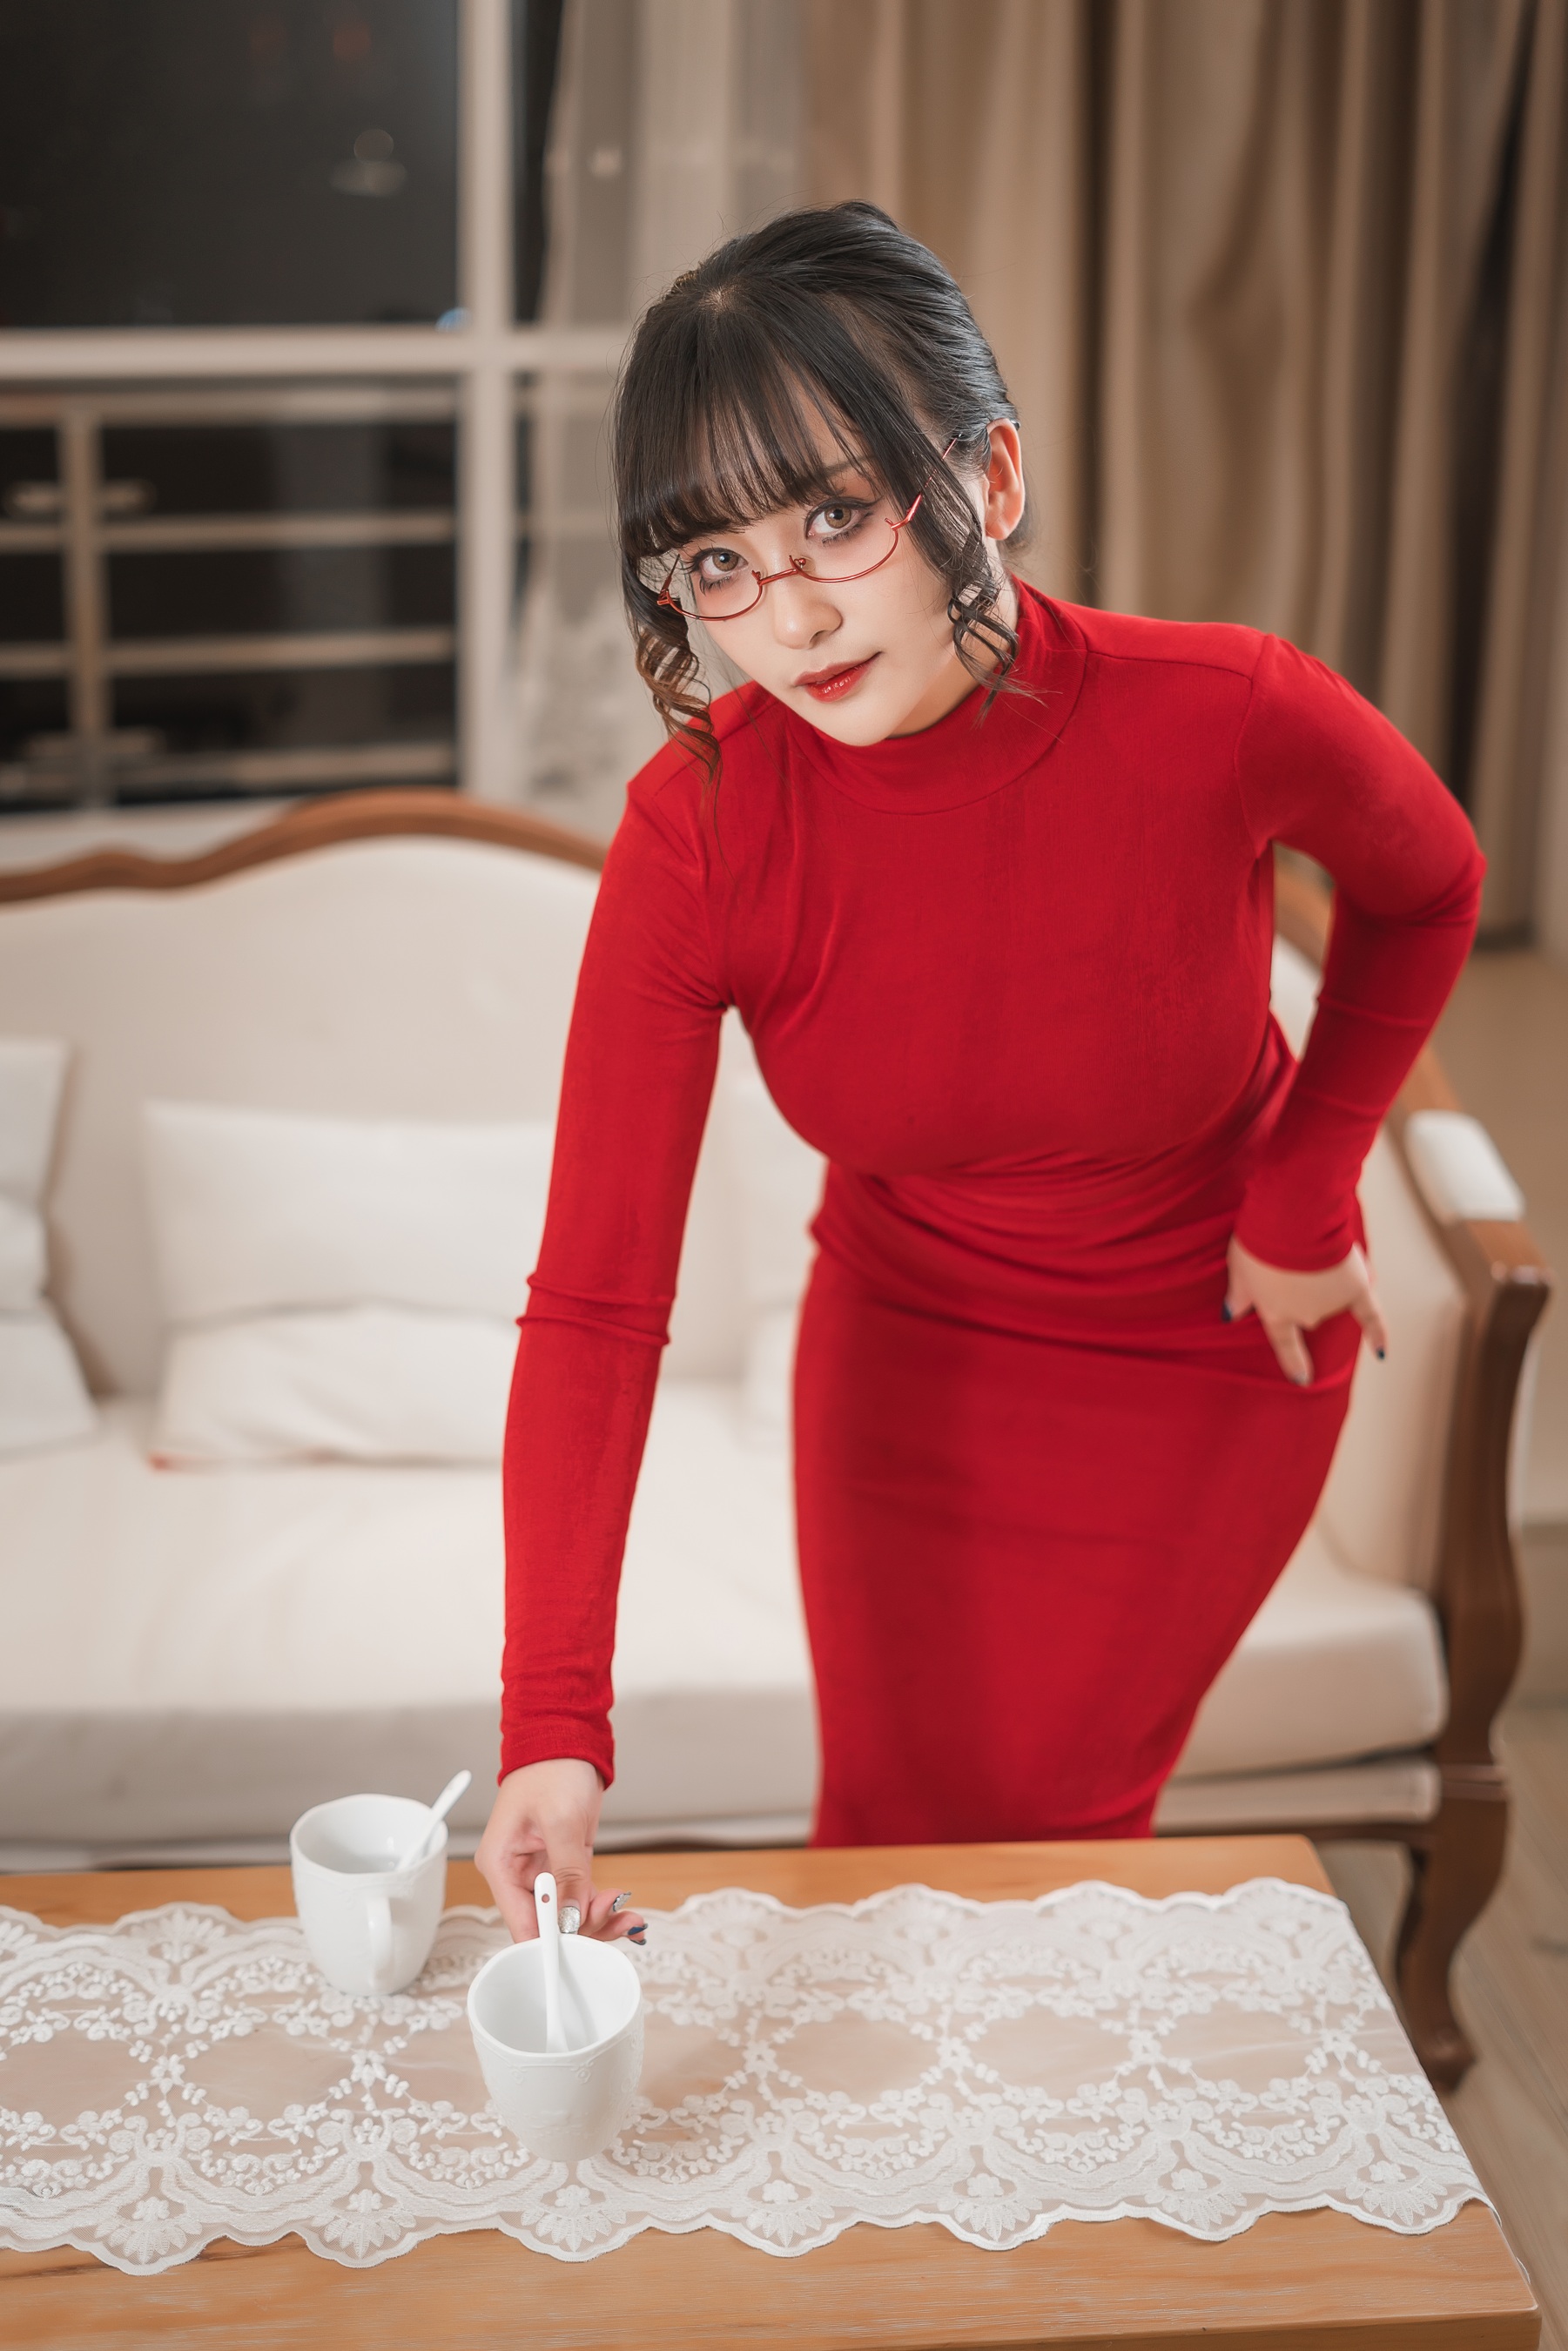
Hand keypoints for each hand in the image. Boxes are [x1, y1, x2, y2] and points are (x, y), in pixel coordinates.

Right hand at [475, 1759, 645, 1944]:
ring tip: (628, 1915)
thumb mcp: (561, 1821)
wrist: (566, 1739)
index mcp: (500, 1865)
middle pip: (546, 1926)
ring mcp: (541, 1873)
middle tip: (616, 1917)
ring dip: (598, 1920)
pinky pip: (579, 1899)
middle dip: (583, 1928)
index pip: (520, 1923)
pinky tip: (623, 1908)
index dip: (551, 1943)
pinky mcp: (563, 1866)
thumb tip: (571, 1917)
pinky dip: (601, 1906)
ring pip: (567, 1917)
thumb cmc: (551, 1769)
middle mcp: (516, 1875)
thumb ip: (567, 1872)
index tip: (583, 1950)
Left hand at [1224, 1235, 1387, 1386]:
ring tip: (1313, 1249)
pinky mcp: (1356, 1288)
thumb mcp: (1238, 1270)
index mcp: (1275, 1313)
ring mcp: (1332, 1303)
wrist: (1295, 1220)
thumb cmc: (1260, 1241)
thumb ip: (1238, 1296)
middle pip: (1307, 1312)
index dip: (1292, 1361)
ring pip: (1332, 1300)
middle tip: (1290, 1255)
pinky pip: (1371, 1316)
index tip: (1300, 1379)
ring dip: (1326, 1281)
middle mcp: (1305, 1315)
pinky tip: (1381, 1353)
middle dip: (1301, 1290)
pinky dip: (1377, 1333)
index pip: (1284, 1343)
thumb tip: (1229, 1315)